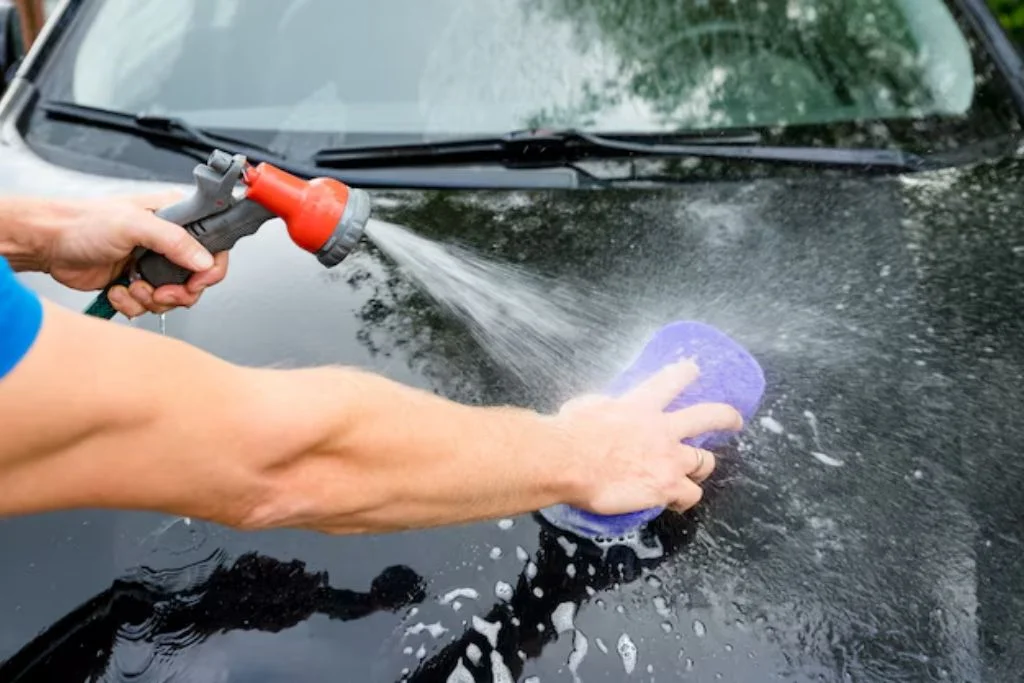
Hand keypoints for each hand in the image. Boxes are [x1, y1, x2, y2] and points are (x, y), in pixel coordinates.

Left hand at [42, 191, 228, 316]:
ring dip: (151, 300)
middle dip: (179, 292)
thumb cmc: (82, 223)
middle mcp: (168, 241)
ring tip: (131, 286)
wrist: (47, 244)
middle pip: (197, 278)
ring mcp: (153, 263)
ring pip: (175, 296)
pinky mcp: (137, 282)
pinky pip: (150, 305)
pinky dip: (132, 304)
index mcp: (176, 217)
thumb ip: (174, 241)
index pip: (213, 245)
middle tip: (160, 291)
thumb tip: (204, 261)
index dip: (211, 267)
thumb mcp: (133, 225)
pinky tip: (117, 289)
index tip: (197, 280)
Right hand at [554, 358, 742, 514]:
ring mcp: (670, 458)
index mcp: (640, 403)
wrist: (570, 460)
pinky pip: (691, 495)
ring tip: (697, 472)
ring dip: (702, 466)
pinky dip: (684, 499)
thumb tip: (598, 411)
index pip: (672, 379)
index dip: (687, 373)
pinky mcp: (667, 486)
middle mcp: (663, 428)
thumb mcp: (587, 406)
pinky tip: (675, 503)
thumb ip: (602, 407)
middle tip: (734, 420)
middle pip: (709, 416)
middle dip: (726, 417)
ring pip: (706, 462)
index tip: (694, 370)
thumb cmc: (570, 432)